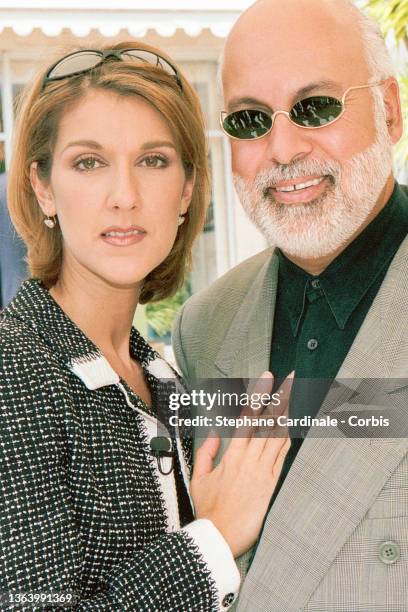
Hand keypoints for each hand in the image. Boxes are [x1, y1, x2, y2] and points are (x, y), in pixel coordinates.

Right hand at [191, 371, 292, 557]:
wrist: (219, 537)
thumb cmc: (208, 510)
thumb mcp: (199, 477)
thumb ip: (206, 451)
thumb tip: (213, 432)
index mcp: (231, 454)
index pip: (247, 416)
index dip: (258, 395)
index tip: (267, 378)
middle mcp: (248, 458)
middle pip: (267, 420)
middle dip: (279, 397)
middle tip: (290, 378)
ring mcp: (262, 471)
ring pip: (277, 435)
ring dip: (288, 413)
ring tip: (296, 395)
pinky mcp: (271, 485)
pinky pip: (282, 457)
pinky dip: (288, 440)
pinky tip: (293, 427)